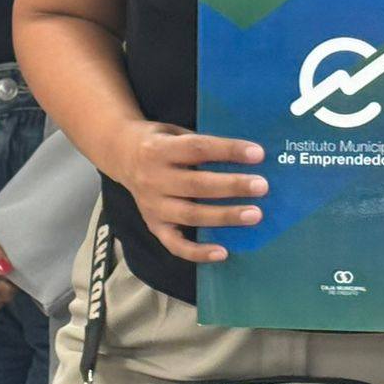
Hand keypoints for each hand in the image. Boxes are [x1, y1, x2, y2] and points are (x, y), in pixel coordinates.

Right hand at [107, 120, 266, 263]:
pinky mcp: (153, 225)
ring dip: (224, 216)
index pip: (198, 148)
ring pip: (191, 214)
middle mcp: (153, 178)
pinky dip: (198, 252)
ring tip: (254, 214)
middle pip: (197, 184)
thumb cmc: (161, 141)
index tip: (257, 153)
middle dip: (232, 186)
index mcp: (160, 148)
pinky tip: (223, 252)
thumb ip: (202, 143)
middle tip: (262, 186)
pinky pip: (175, 244)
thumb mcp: (175, 131)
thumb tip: (246, 153)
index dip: (228, 150)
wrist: (121, 154)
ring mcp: (152, 205)